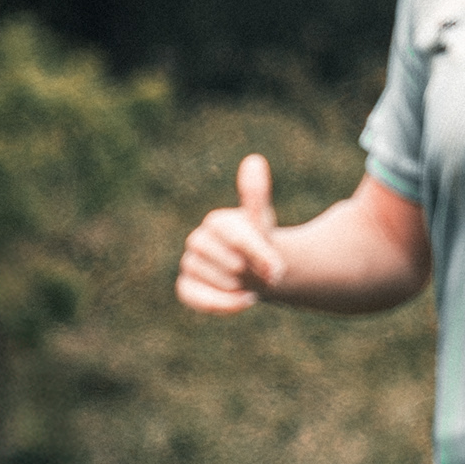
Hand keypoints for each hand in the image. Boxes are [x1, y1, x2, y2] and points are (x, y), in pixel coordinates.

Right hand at [176, 152, 286, 312]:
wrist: (257, 272)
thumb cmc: (262, 245)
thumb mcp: (264, 222)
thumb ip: (256, 196)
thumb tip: (253, 160)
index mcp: (216, 222)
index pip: (237, 239)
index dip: (259, 256)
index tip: (278, 270)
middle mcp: (197, 240)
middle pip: (231, 264)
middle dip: (252, 273)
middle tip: (264, 274)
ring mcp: (189, 264)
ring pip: (221, 282)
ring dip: (241, 287)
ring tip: (249, 283)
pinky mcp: (186, 287)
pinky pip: (196, 297)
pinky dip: (221, 303)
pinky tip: (243, 300)